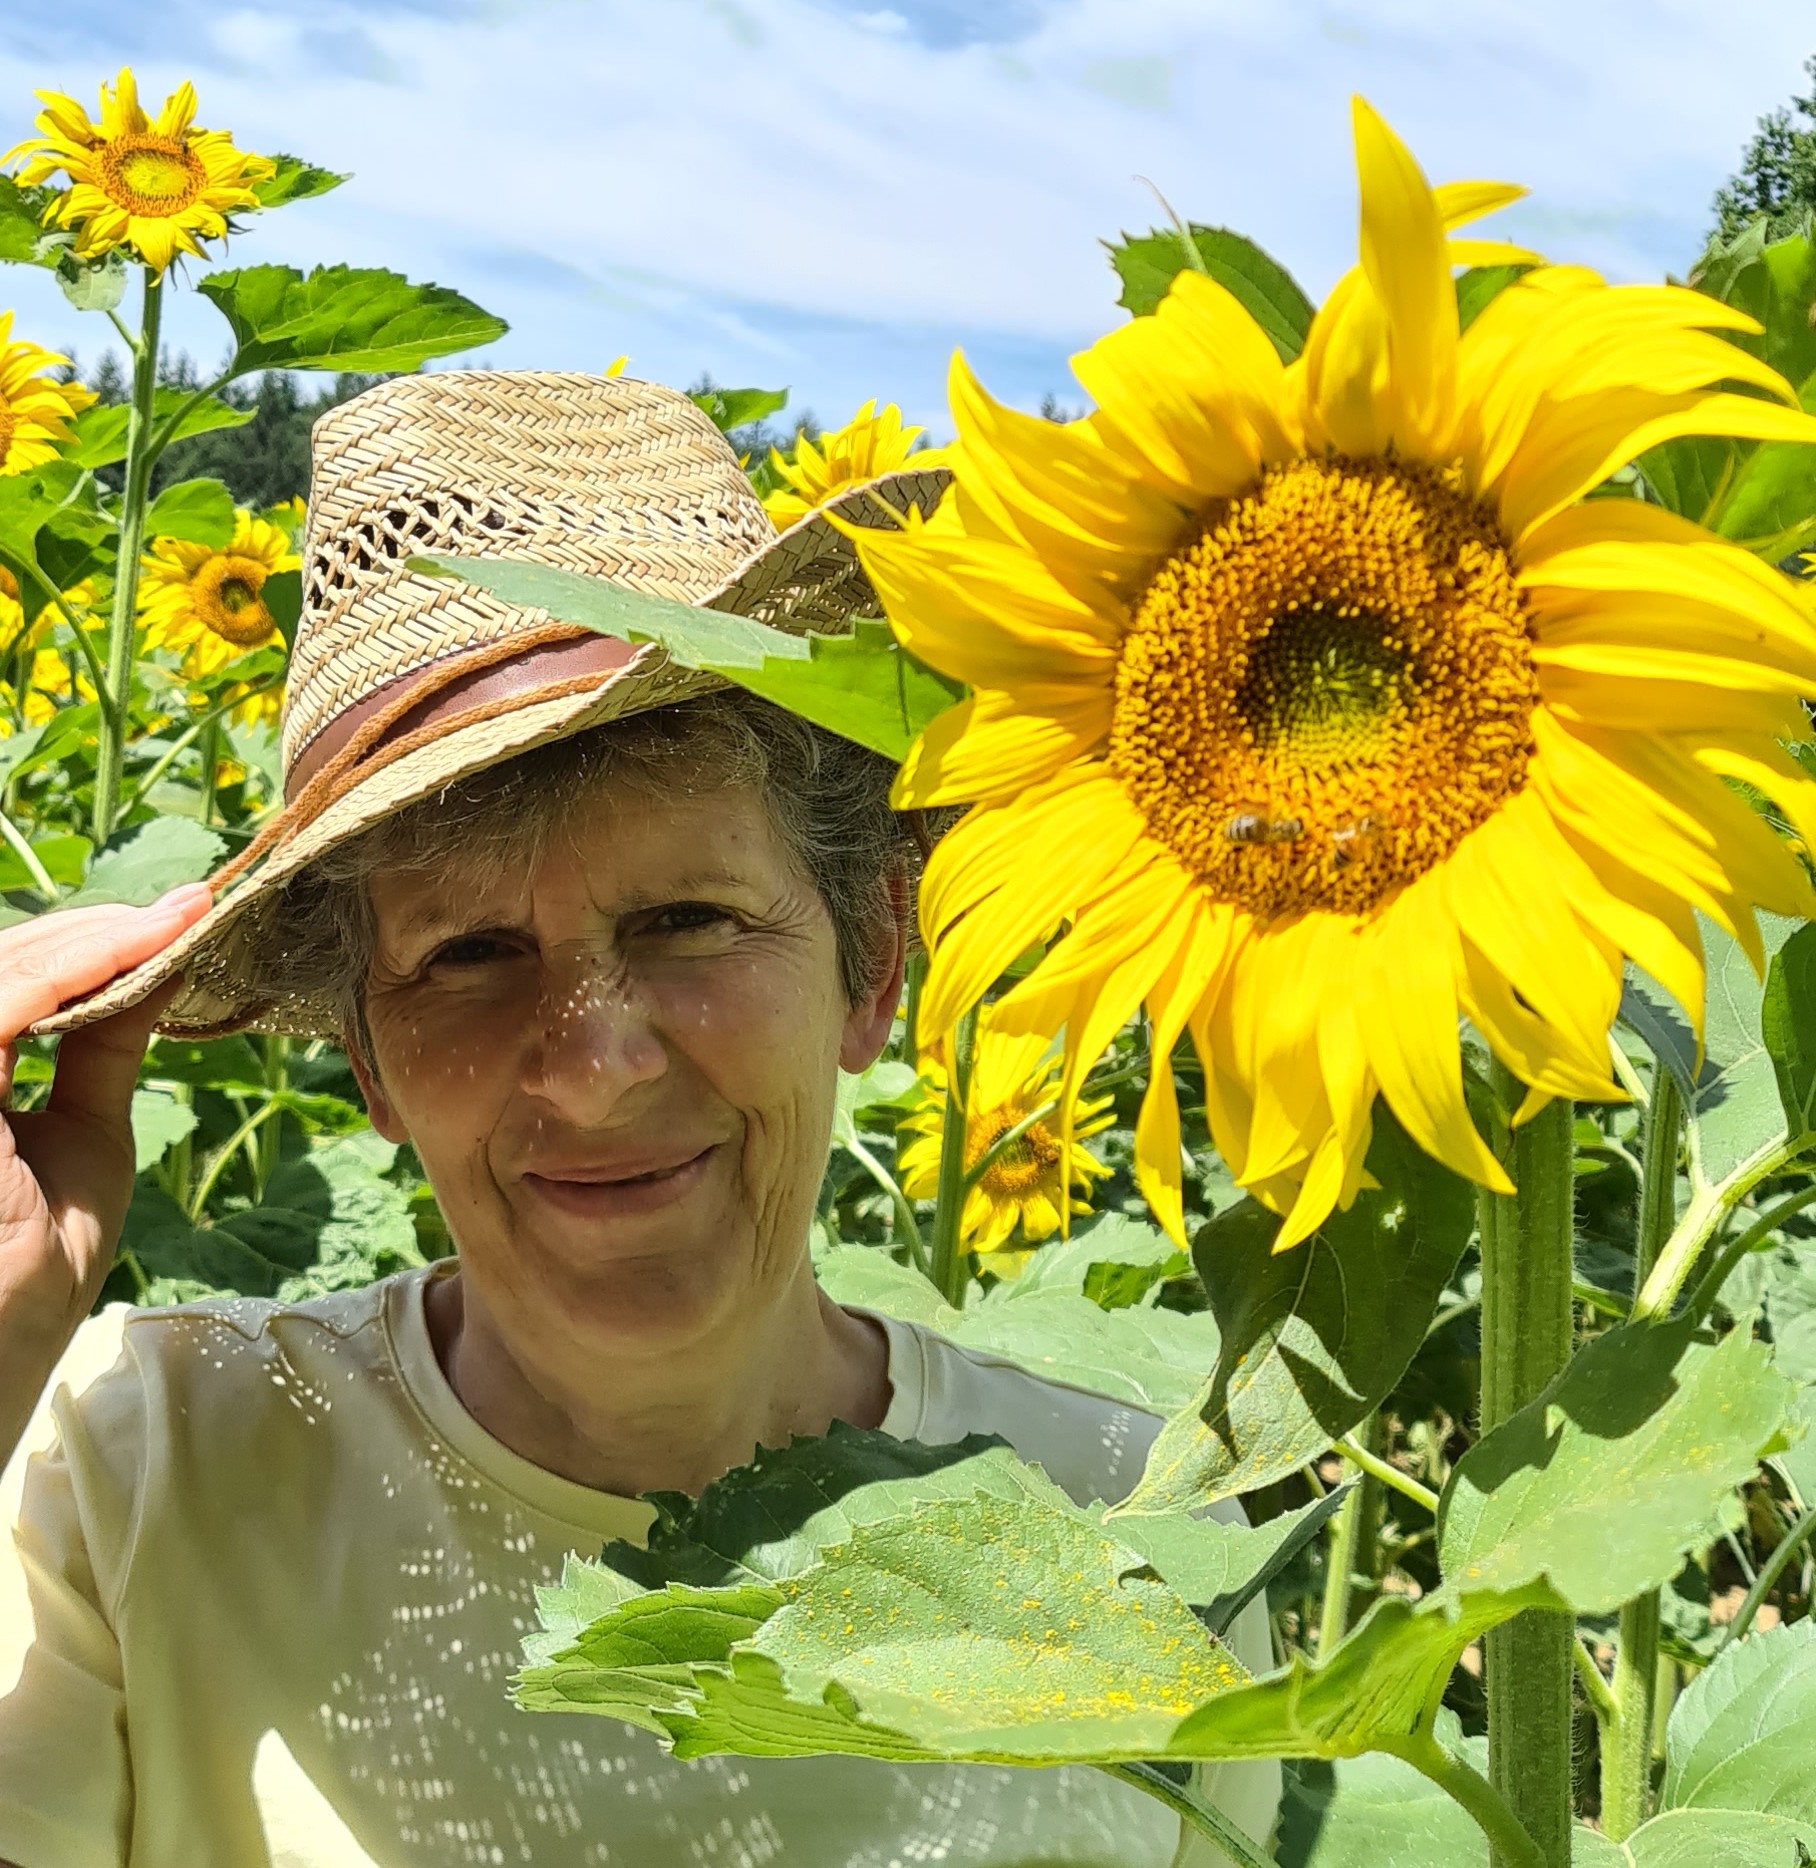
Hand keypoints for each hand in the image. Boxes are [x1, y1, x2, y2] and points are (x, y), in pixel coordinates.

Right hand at [0, 886, 212, 1353]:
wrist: (5, 1350)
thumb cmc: (38, 1262)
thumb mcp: (85, 1128)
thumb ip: (103, 1043)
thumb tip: (161, 962)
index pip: (10, 981)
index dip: (86, 943)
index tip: (176, 917)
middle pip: (2, 960)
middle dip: (94, 928)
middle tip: (183, 908)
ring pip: (0, 967)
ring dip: (91, 937)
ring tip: (173, 922)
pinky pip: (0, 1003)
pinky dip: (71, 968)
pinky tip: (137, 949)